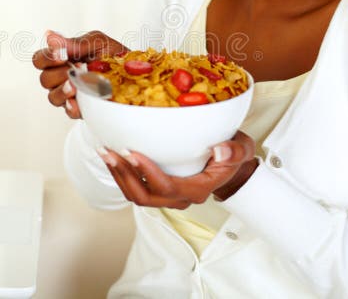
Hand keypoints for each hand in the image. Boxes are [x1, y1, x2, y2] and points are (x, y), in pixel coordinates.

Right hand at [32, 30, 128, 118]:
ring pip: (53, 97)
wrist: (136, 74)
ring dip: (63, 90)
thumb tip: (49, 35)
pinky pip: (69, 111)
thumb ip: (73, 43)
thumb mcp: (96, 43)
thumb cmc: (113, 55)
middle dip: (59, 73)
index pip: (40, 59)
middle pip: (44, 79)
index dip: (47, 57)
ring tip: (76, 85)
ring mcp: (69, 94)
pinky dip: (73, 106)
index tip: (63, 55)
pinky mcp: (80, 108)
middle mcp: (61, 77)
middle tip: (77, 69)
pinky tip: (78, 102)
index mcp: (61, 59)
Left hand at [98, 131, 257, 207]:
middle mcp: (180, 197)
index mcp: (197, 189)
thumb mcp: (242, 148)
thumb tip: (220, 151)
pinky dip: (121, 173)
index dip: (147, 173)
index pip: (167, 187)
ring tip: (105, 153)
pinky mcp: (159, 189)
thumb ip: (234, 151)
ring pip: (136, 194)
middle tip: (111, 153)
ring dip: (118, 175)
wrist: (230, 163)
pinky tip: (112, 155)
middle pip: (145, 196)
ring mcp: (168, 195)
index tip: (133, 153)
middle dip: (125, 175)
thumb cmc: (233, 155)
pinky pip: (136, 187)